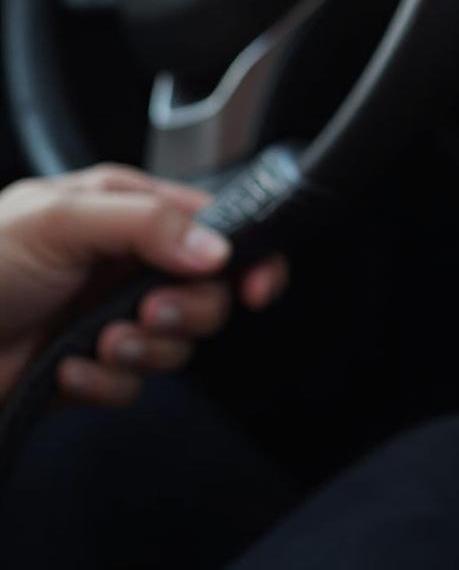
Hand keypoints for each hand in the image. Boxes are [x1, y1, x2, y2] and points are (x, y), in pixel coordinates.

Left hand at [0, 164, 287, 405]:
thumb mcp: (62, 219)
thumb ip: (148, 224)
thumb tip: (219, 248)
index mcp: (132, 212)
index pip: (218, 228)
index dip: (249, 257)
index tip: (258, 286)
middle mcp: (130, 264)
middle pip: (210, 293)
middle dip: (186, 310)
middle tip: (146, 311)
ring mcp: (113, 316)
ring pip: (178, 343)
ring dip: (142, 350)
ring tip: (97, 343)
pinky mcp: (94, 366)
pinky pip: (134, 384)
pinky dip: (104, 382)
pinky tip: (64, 369)